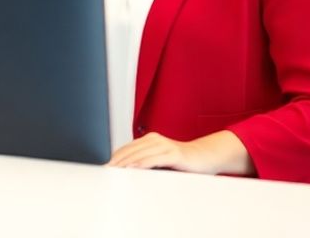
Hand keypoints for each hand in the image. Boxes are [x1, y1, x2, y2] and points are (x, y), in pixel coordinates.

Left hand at [107, 130, 252, 175]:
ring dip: (125, 163)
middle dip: (116, 161)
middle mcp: (155, 140)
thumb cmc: (181, 161)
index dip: (114, 157)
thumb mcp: (159, 160)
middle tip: (105, 170)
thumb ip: (145, 162)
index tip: (104, 167)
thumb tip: (125, 170)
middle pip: (130, 150)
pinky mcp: (174, 154)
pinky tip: (133, 168)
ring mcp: (165, 145)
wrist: (205, 157)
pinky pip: (154, 159)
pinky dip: (142, 163)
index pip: (126, 148)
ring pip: (139, 154)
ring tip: (114, 170)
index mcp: (149, 140)